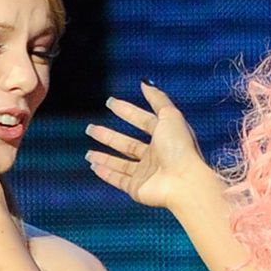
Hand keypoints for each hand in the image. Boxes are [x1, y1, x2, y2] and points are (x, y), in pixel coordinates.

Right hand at [85, 81, 214, 210]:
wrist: (183, 181)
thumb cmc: (180, 147)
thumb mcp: (170, 116)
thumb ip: (157, 99)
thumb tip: (144, 82)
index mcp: (164, 137)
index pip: (142, 121)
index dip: (126, 111)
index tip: (110, 103)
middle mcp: (155, 155)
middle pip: (127, 144)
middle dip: (108, 136)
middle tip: (90, 128)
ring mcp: (145, 173)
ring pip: (120, 163)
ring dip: (104, 157)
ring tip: (88, 152)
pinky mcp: (137, 188)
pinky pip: (118, 179)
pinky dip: (105, 173)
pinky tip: (93, 166)